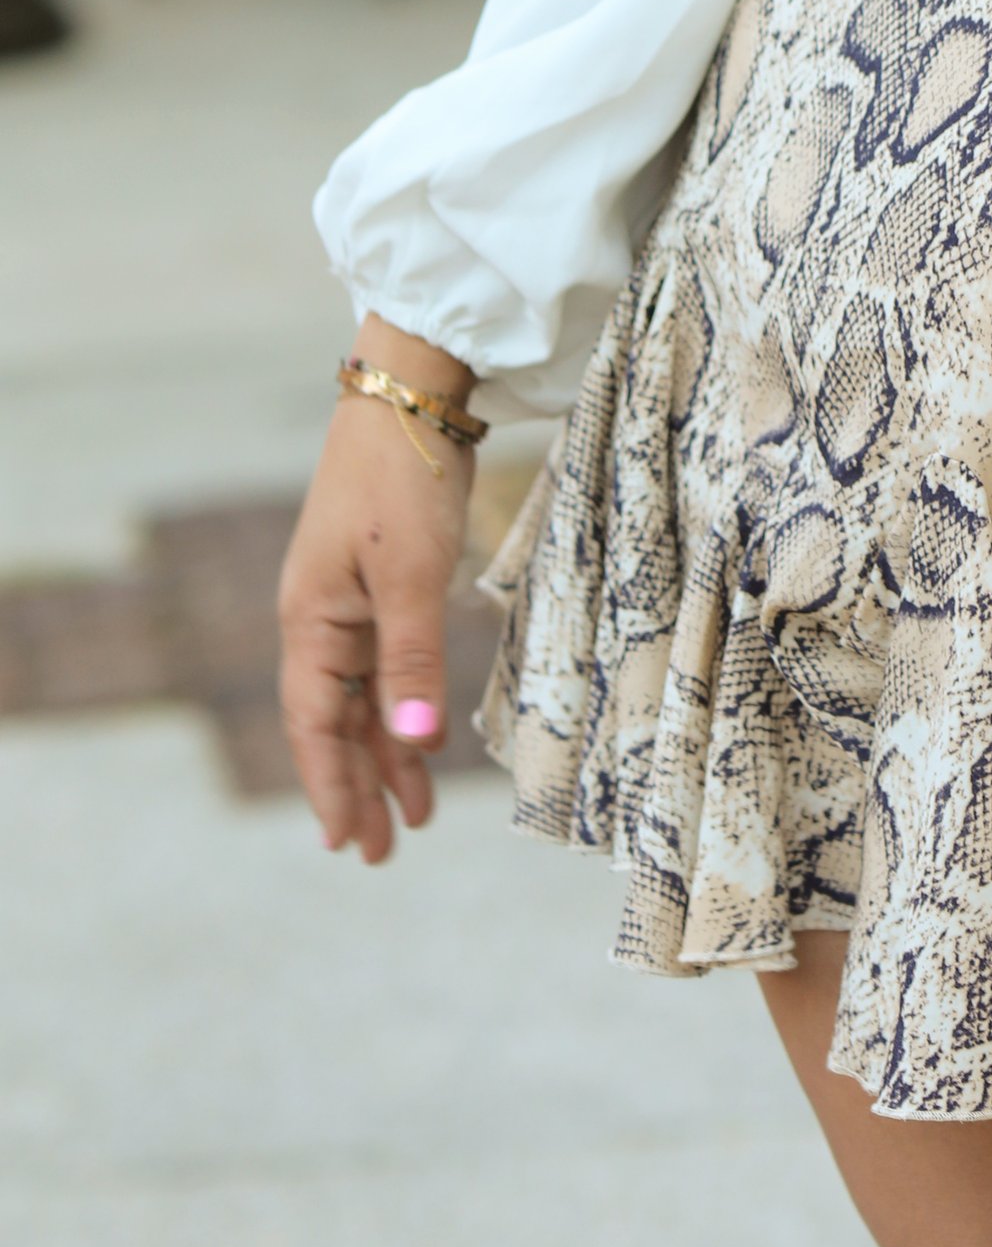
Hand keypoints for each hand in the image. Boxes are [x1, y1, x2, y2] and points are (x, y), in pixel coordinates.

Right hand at [277, 315, 477, 863]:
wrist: (409, 393)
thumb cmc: (402, 477)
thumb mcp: (412, 575)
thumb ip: (413, 662)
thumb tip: (415, 746)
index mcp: (310, 620)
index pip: (314, 723)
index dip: (330, 785)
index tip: (348, 843)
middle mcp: (321, 617)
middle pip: (336, 721)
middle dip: (359, 786)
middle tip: (383, 853)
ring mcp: (352, 599)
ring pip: (365, 698)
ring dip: (387, 755)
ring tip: (416, 816)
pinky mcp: (385, 579)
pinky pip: (387, 663)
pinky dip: (404, 706)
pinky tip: (424, 740)